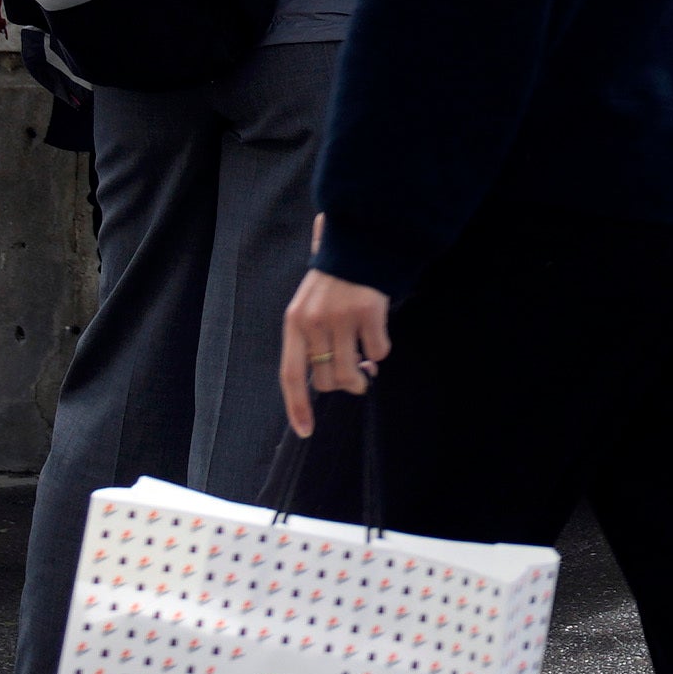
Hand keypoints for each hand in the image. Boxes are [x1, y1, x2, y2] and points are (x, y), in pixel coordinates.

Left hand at [280, 256, 394, 441]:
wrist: (358, 242)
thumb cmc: (334, 280)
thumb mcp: (309, 305)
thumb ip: (311, 339)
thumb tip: (328, 381)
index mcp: (294, 322)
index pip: (291, 374)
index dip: (298, 406)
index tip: (306, 431)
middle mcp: (314, 322)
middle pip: (327, 381)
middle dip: (342, 383)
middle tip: (355, 372)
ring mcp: (341, 318)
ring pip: (352, 374)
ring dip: (362, 377)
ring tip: (367, 367)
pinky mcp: (368, 312)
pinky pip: (379, 352)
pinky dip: (381, 350)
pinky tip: (377, 332)